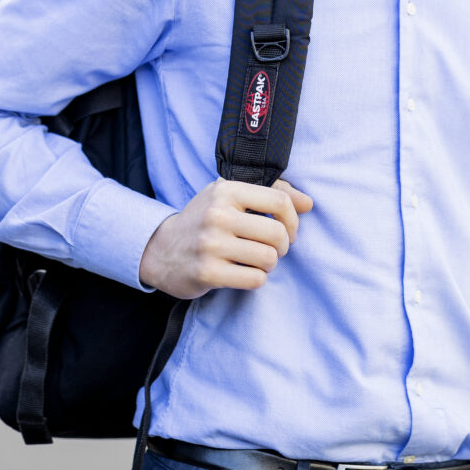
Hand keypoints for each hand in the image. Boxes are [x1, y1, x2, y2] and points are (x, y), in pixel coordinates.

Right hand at [138, 177, 312, 297]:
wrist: (160, 250)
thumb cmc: (204, 220)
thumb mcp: (230, 196)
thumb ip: (271, 194)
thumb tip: (309, 203)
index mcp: (225, 191)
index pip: (279, 200)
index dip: (293, 218)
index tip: (288, 228)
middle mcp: (217, 215)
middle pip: (278, 233)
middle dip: (283, 245)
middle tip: (272, 248)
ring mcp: (211, 245)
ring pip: (269, 258)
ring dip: (270, 264)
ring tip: (257, 260)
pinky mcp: (208, 273)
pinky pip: (255, 279)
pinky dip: (256, 278)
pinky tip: (243, 272)